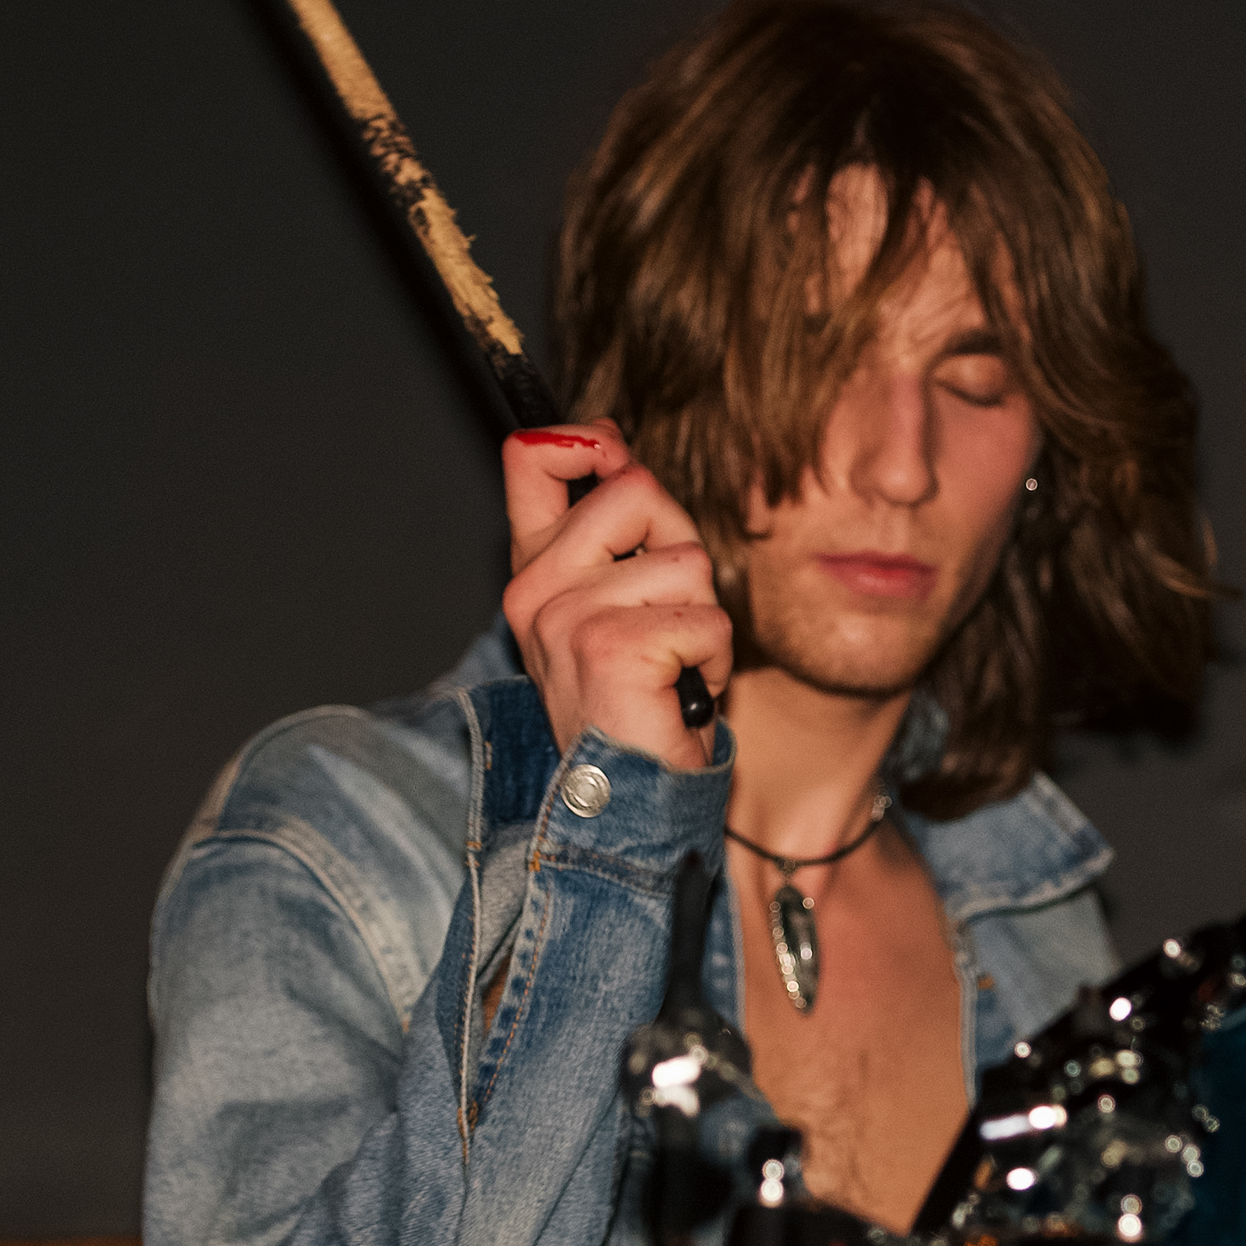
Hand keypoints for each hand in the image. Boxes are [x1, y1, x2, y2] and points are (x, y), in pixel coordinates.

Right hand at [501, 424, 729, 772]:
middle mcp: (537, 589)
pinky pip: (706, 617)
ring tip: (672, 667)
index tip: (618, 463)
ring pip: (687, 560)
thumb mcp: (614, 604)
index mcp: (535, 571)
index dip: (590, 441)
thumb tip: (614, 446)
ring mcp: (568, 618)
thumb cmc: (637, 705)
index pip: (531, 455)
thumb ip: (613, 530)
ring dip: (704, 618)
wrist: (625, 804)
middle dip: (681, 548)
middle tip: (668, 616)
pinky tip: (681, 692)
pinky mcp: (611, 648)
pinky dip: (714, 660)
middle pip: (637, 489)